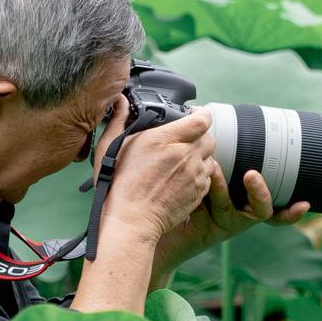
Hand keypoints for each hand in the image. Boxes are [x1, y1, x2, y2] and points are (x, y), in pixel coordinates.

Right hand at [93, 106, 216, 248]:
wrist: (132, 220)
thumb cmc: (119, 185)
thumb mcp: (111, 147)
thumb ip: (119, 119)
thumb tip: (120, 101)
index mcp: (165, 140)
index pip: (200, 120)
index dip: (201, 114)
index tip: (195, 114)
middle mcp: (184, 155)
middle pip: (209, 137)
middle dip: (200, 136)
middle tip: (186, 140)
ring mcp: (194, 174)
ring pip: (210, 157)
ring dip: (200, 155)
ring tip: (182, 160)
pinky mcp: (199, 192)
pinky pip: (208, 176)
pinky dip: (199, 173)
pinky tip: (183, 177)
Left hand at [152, 163, 312, 281]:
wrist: (163, 222)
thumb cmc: (189, 194)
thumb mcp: (210, 175)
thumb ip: (219, 156)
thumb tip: (213, 115)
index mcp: (248, 203)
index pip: (276, 207)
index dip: (292, 211)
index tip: (304, 203)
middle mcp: (242, 216)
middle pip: (261, 209)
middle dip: (259, 192)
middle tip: (252, 174)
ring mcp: (226, 224)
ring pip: (229, 207)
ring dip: (222, 186)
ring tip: (214, 167)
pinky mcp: (206, 230)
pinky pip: (207, 211)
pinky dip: (203, 195)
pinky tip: (196, 183)